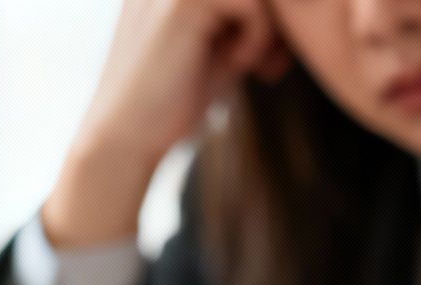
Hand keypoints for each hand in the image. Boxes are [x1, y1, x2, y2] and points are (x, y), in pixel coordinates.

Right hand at [42, 0, 288, 247]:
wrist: (127, 136)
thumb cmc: (176, 100)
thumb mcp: (222, 49)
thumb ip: (248, 22)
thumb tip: (293, 8)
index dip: (268, 19)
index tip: (268, 59)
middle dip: (275, 22)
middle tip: (268, 64)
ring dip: (266, 29)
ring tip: (251, 65)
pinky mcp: (179, 3)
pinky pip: (251, 3)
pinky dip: (257, 38)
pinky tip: (238, 66)